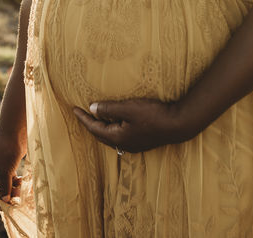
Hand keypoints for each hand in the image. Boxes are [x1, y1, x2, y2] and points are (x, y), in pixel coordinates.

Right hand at [0, 131, 25, 210]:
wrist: (15, 131)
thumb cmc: (6, 150)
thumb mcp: (5, 172)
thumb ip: (5, 188)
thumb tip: (6, 201)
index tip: (3, 207)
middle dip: (3, 195)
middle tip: (14, 201)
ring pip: (2, 183)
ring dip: (10, 189)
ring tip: (20, 191)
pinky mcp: (6, 163)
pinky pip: (8, 177)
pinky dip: (14, 182)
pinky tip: (21, 183)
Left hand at [71, 98, 196, 153]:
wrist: (178, 124)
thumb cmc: (153, 115)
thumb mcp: (128, 108)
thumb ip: (109, 109)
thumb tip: (92, 108)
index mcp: (118, 137)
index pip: (94, 128)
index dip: (83, 118)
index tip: (74, 109)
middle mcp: (124, 144)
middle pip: (101, 135)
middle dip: (90, 124)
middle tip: (82, 113)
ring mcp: (134, 144)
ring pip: (111, 136)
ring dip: (102, 126)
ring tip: (97, 116)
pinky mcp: (142, 141)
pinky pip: (121, 135)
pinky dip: (113, 127)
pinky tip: (116, 121)